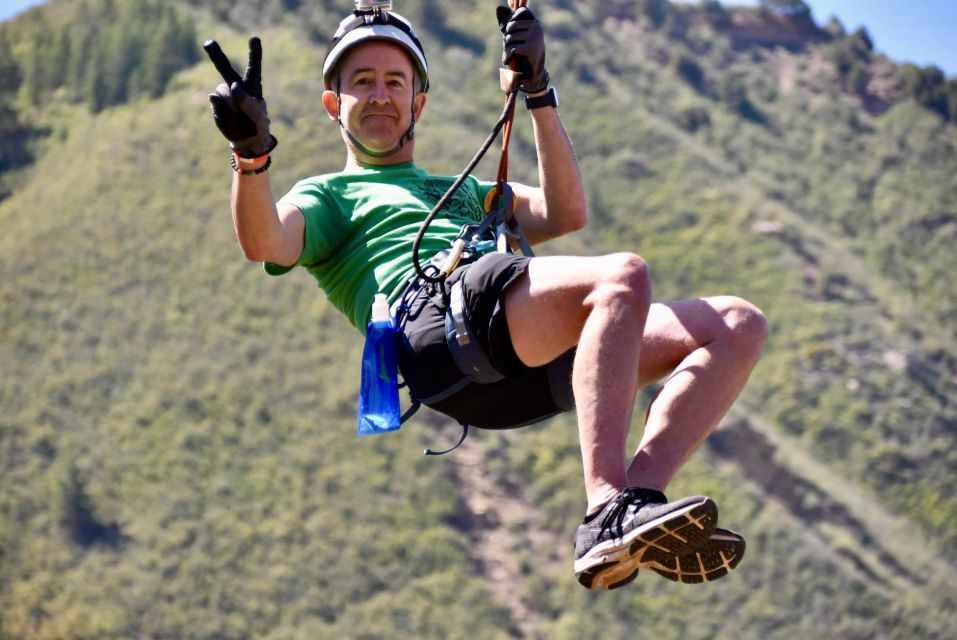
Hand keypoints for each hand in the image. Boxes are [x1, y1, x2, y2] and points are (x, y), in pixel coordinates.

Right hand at [204, 36, 277, 157]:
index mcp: (252, 87)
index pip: (253, 68)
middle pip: (226, 69)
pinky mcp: (216, 104)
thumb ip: (247, 101)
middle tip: (208, 43)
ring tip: (238, 112)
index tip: (255, 37)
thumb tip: (233, 86)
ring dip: (230, 101)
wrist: (247, 140)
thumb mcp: (258, 115)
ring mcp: (225, 95)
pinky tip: (230, 114)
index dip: (254, 53)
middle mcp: (237, 87)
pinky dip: (222, 107)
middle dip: (216, 56)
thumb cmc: (257, 126)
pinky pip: (215, 100)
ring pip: (222, 89)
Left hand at [496, 5, 548, 93]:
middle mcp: (536, 27)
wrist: (532, 75)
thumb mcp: (515, 36)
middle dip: (507, 39)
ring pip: (509, 38)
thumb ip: (507, 22)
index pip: (516, 14)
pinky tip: (510, 61)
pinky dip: (507, 56)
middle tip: (512, 49)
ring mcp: (534, 37)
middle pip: (510, 27)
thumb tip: (499, 7)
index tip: (510, 35)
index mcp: (534, 22)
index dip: (509, 26)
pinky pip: (512, 49)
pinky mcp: (530, 49)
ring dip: (507, 49)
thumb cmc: (522, 55)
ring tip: (513, 56)